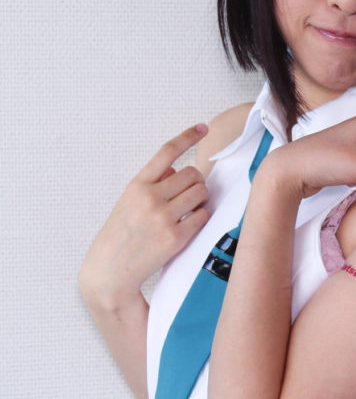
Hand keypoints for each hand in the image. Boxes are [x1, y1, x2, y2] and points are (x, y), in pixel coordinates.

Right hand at [79, 124, 210, 307]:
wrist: (110, 271)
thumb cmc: (121, 235)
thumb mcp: (128, 202)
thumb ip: (152, 183)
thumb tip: (176, 169)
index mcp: (137, 185)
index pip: (167, 152)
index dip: (188, 136)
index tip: (203, 127)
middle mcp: (150, 197)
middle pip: (193, 174)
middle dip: (197, 182)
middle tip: (190, 194)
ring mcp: (163, 217)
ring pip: (201, 192)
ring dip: (201, 199)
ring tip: (189, 210)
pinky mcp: (176, 237)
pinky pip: (202, 216)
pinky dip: (201, 218)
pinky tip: (190, 225)